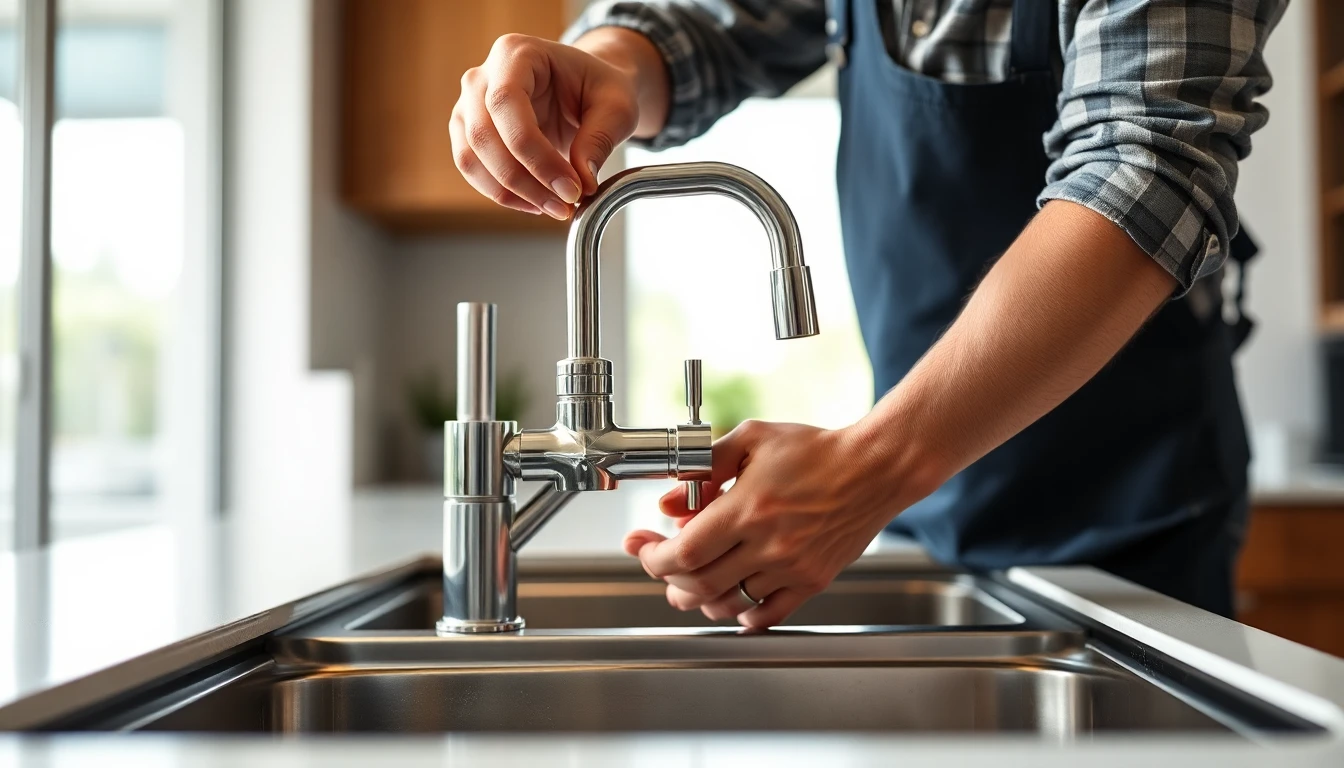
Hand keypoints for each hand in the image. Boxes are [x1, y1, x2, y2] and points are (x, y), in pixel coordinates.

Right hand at [450, 30, 663, 219]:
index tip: (570, 188)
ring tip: (554, 207)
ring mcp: (469, 106)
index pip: (506, 103)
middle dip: (525, 180)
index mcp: (516, 54)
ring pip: (471, 158)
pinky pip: (473, 170)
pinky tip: (536, 203)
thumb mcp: (617, 106)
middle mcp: (482, 76)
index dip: (536, 154)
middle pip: (484, 136)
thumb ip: (601, 139)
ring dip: (511, 193)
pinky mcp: (469, 134)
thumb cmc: (598, 88)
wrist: (584, 90)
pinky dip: (503, 194)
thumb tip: (582, 181)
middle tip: (565, 205)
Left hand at [623, 420, 927, 628]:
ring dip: (700, 598)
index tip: (642, 548)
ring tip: (690, 584)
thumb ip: (704, 467)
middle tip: (660, 565)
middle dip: (668, 579)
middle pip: (699, 584)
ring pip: (729, 603)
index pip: (684, 552)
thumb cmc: (817, 450)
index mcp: (748, 508)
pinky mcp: (813, 581)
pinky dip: (743, 615)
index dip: (653, 557)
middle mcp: (769, 544)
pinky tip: (734, 605)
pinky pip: (769, 614)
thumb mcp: (752, 439)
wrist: (875, 468)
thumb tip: (668, 502)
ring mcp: (792, 567)